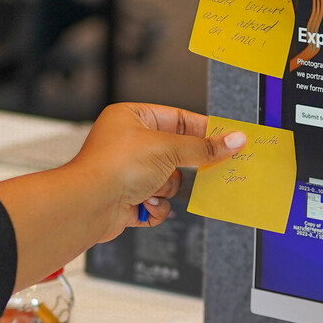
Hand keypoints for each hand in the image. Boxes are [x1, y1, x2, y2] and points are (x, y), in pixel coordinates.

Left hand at [64, 103, 245, 243]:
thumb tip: (234, 140)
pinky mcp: (129, 198)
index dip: (203, 128)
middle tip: (206, 167)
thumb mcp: (168, 149)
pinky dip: (155, 205)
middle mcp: (128, 142)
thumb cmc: (113, 167)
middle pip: (176, 152)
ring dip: (165, 188)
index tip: (226, 137)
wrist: (88, 205)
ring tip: (150, 188)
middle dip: (181, 165)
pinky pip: (158, 201)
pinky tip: (143, 203)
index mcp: (131, 118)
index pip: (177, 118)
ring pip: (169, 180)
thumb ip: (204, 147)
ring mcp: (128, 171)